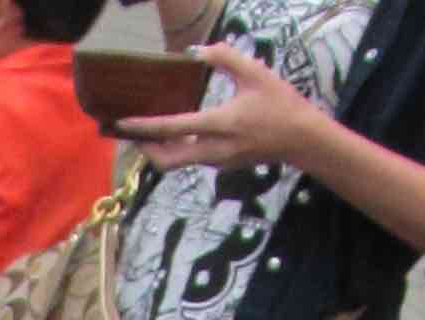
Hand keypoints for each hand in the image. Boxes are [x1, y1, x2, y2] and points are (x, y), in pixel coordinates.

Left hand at [117, 43, 333, 172]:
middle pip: (167, 160)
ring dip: (160, 150)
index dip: (145, 127)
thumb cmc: (280, 103)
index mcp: (220, 124)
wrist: (302, 139)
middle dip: (145, 149)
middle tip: (129, 134)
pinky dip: (177, 149)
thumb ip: (226, 58)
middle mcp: (214, 149)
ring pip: (178, 162)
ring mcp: (217, 161)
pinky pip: (192, 159)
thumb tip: (197, 50)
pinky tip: (173, 134)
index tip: (123, 122)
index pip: (173, 129)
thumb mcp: (256, 73)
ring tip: (146, 133)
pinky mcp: (222, 165)